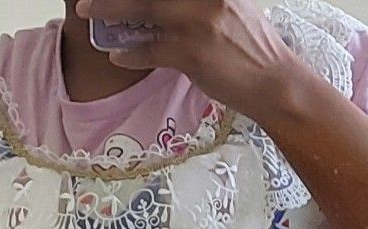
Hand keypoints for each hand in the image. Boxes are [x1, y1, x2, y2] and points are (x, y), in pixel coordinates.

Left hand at [78, 0, 300, 116]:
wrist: (274, 82)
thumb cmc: (251, 47)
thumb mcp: (229, 6)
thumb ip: (200, 1)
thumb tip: (164, 6)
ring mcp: (197, 22)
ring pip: (142, 10)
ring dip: (112, 12)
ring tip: (93, 15)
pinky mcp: (192, 53)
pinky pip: (150, 50)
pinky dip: (130, 53)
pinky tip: (117, 55)